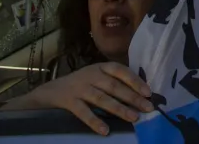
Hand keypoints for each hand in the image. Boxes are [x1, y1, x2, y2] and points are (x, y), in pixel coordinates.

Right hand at [10, 62, 153, 134]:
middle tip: (148, 108)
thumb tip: (139, 95)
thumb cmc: (80, 85)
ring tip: (133, 118)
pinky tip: (105, 130)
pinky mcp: (69, 101)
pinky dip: (95, 121)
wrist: (50, 92)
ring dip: (119, 109)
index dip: (135, 81)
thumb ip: (113, 82)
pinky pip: (84, 112)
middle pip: (114, 86)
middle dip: (132, 98)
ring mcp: (79, 88)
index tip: (148, 92)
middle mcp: (91, 75)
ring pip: (102, 99)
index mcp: (100, 67)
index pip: (120, 70)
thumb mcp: (96, 78)